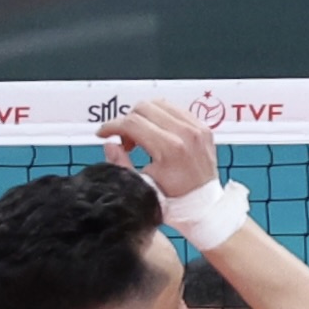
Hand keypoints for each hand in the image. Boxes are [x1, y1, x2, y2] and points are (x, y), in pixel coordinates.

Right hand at [99, 96, 218, 201]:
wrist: (205, 204)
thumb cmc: (176, 199)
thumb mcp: (142, 186)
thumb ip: (121, 164)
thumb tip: (110, 144)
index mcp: (171, 148)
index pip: (132, 122)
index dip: (111, 126)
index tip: (103, 134)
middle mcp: (186, 134)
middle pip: (143, 108)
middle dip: (127, 121)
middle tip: (125, 141)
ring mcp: (198, 129)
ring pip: (159, 104)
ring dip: (144, 116)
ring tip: (141, 137)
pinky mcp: (204, 128)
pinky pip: (176, 109)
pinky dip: (161, 117)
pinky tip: (156, 133)